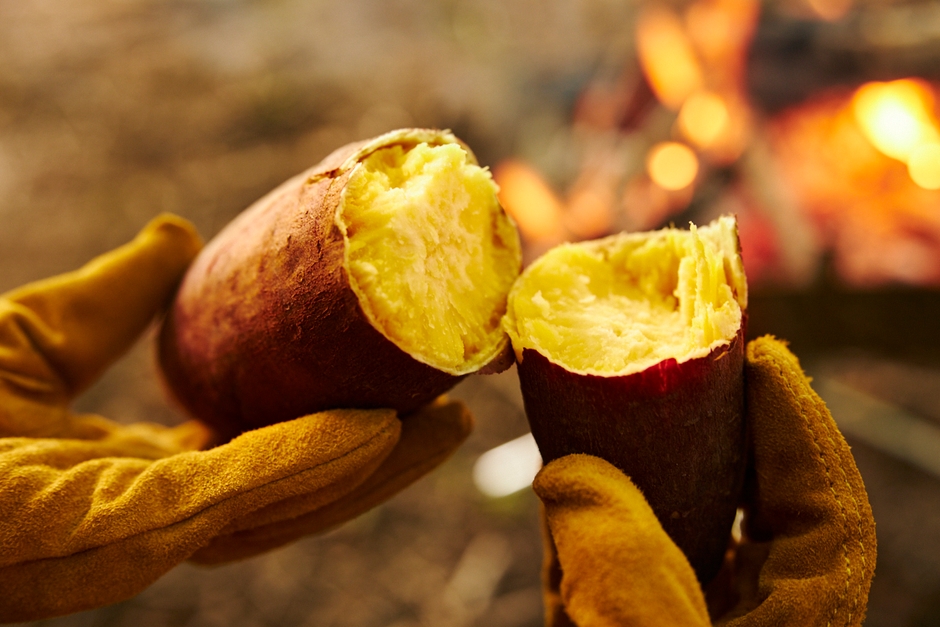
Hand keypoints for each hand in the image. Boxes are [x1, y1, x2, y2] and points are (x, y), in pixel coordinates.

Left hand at [0, 215, 472, 621]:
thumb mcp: (33, 336)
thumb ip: (114, 302)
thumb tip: (179, 234)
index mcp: (142, 482)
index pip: (264, 462)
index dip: (341, 432)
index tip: (402, 390)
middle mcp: (154, 523)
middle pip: (295, 498)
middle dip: (383, 463)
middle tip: (455, 411)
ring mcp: (138, 539)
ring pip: (282, 511)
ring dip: (371, 470)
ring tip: (441, 421)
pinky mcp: (115, 539)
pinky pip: (231, 501)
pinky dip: (307, 469)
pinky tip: (374, 430)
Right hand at [533, 337, 876, 626]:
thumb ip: (623, 567)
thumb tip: (565, 471)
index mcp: (794, 623)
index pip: (827, 514)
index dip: (801, 427)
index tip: (763, 359)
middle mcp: (750, 619)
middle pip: (761, 510)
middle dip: (720, 434)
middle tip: (688, 369)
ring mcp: (689, 623)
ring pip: (687, 534)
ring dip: (647, 471)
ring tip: (613, 414)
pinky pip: (625, 567)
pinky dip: (594, 524)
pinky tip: (560, 491)